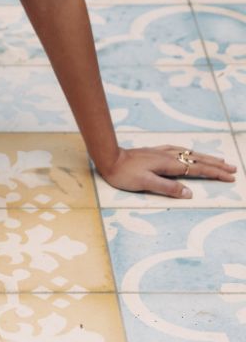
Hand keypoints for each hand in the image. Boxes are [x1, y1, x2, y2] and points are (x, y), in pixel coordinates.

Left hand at [97, 143, 237, 198]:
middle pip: (198, 160)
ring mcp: (161, 152)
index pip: (198, 169)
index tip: (230, 177)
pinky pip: (177, 149)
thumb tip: (190, 192)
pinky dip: (189, 151)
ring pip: (189, 153)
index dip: (215, 173)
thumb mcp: (146, 184)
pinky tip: (188, 151)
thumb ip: (168, 188)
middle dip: (216, 165)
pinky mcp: (154, 151)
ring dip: (205, 157)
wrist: (108, 158)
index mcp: (169, 165)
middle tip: (233, 169)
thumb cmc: (124, 174)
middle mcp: (168, 156)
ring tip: (219, 160)